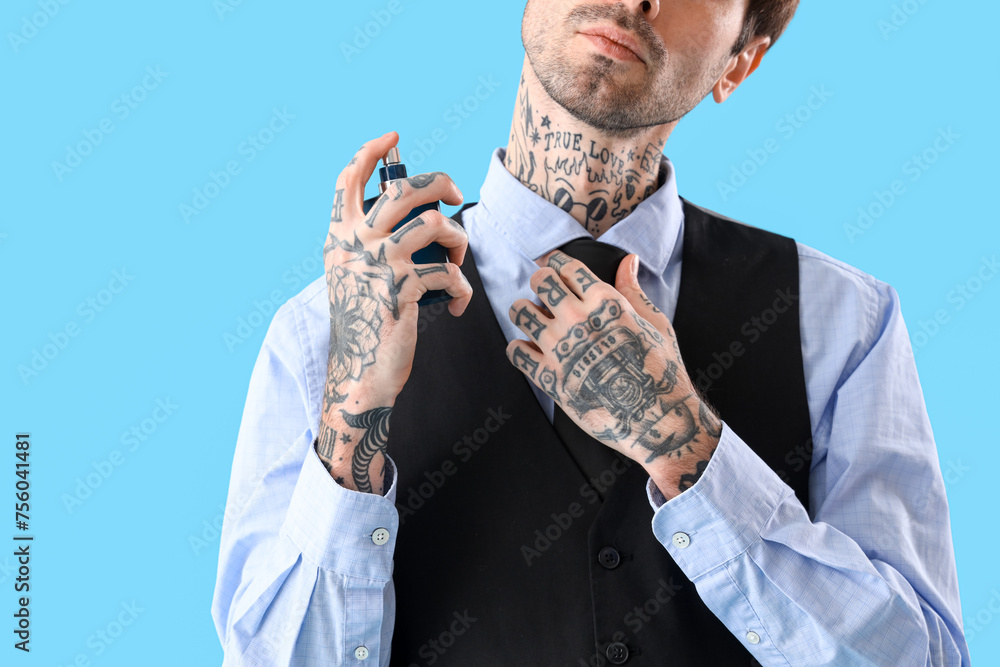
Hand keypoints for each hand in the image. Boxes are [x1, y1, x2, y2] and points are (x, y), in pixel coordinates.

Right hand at [324, 130, 470, 404]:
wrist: (360, 371)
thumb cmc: (365, 323)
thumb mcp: (352, 275)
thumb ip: (369, 244)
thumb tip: (416, 215)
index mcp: (339, 237)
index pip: (346, 180)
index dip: (370, 151)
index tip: (392, 136)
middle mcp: (356, 244)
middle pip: (405, 190)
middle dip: (440, 182)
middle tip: (455, 194)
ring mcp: (379, 264)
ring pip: (436, 224)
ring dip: (459, 240)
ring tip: (458, 260)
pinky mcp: (403, 289)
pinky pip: (449, 273)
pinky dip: (462, 289)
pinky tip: (458, 304)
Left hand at [505, 250, 722, 497]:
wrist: (655, 417)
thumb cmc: (660, 370)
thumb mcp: (655, 323)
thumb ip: (634, 290)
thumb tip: (628, 261)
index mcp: (604, 301)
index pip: (567, 267)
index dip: (558, 264)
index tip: (554, 267)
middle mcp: (577, 319)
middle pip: (539, 281)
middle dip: (541, 282)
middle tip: (545, 293)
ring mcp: (559, 347)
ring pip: (519, 311)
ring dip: (525, 312)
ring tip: (534, 320)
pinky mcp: (547, 376)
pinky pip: (515, 351)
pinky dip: (519, 349)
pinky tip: (531, 352)